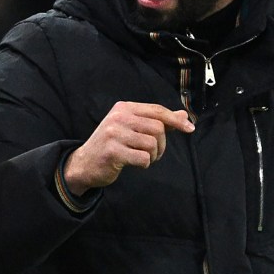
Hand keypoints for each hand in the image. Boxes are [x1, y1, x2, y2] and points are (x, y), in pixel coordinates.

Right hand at [63, 102, 194, 193]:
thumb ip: (156, 121)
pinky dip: (144, 164)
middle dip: (161, 145)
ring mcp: (114, 134)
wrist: (84, 163)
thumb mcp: (132, 129)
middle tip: (154, 154)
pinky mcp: (112, 152)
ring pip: (152, 144)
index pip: (157, 110)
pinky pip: (142, 158)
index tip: (190, 128)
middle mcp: (118, 117)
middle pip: (157, 128)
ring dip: (153, 156)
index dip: (175, 119)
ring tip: (144, 158)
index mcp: (124, 108)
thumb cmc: (112, 145)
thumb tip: (182, 115)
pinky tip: (135, 164)